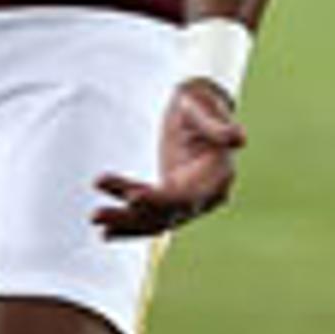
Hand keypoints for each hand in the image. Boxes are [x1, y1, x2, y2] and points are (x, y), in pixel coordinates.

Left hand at [93, 79, 244, 236]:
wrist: (194, 107)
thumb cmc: (198, 101)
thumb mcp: (203, 106)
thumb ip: (217, 125)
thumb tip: (240, 139)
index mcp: (218, 175)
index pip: (187, 196)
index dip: (160, 200)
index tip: (132, 197)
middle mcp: (207, 195)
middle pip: (167, 214)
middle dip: (131, 216)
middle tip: (94, 215)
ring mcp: (190, 201)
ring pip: (156, 221)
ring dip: (124, 223)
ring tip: (94, 218)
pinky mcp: (173, 200)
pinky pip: (151, 218)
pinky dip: (129, 225)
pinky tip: (105, 231)